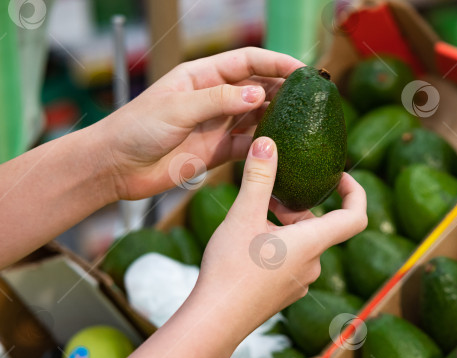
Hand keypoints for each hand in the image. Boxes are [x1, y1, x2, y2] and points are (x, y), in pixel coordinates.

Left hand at [98, 47, 304, 200]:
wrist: (116, 167)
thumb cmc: (136, 129)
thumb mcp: (176, 109)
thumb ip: (217, 100)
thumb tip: (258, 94)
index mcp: (201, 76)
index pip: (247, 62)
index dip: (276, 63)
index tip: (303, 73)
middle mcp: (213, 97)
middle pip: (257, 87)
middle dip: (285, 90)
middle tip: (312, 99)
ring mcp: (217, 124)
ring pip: (257, 116)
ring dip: (279, 118)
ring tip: (305, 123)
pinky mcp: (218, 151)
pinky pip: (249, 145)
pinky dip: (266, 146)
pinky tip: (284, 149)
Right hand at [188, 137, 367, 343]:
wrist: (214, 321)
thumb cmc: (231, 269)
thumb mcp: (243, 216)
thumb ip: (259, 178)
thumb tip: (268, 142)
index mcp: (312, 243)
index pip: (355, 216)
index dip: (354, 191)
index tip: (338, 177)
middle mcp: (314, 264)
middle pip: (321, 226)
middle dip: (298, 206)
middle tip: (269, 193)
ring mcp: (300, 282)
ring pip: (302, 243)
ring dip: (283, 225)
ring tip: (251, 216)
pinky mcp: (285, 294)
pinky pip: (290, 261)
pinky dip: (276, 245)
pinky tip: (246, 244)